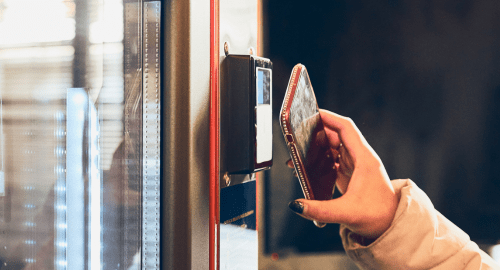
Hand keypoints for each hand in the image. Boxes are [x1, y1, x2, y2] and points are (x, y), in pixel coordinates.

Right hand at [288, 109, 398, 239]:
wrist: (390, 225)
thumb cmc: (378, 216)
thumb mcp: (347, 213)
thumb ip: (319, 210)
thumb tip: (296, 205)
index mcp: (364, 159)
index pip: (346, 128)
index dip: (329, 118)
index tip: (312, 113)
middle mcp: (360, 158)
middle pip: (336, 135)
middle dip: (317, 133)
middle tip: (298, 136)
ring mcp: (355, 165)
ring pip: (333, 147)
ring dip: (316, 147)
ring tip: (299, 154)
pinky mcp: (350, 174)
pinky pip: (332, 159)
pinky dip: (319, 159)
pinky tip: (308, 167)